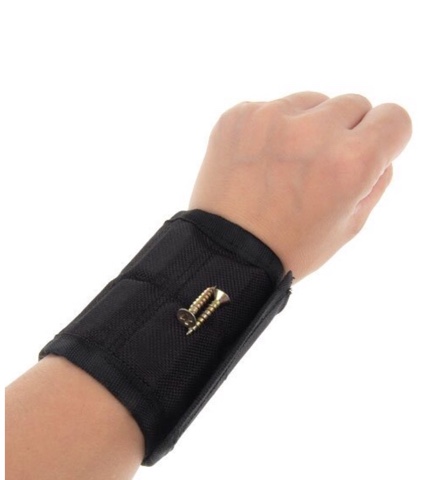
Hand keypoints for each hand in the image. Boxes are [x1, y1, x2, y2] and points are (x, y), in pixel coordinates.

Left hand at [189, 92, 411, 280]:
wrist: (225, 251)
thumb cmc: (289, 246)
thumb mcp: (350, 225)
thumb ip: (376, 177)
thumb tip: (378, 143)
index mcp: (350, 163)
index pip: (394, 117)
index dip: (385, 138)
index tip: (368, 151)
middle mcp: (312, 132)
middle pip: (353, 104)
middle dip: (345, 132)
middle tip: (319, 167)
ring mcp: (270, 119)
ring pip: (312, 101)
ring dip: (308, 126)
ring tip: (285, 166)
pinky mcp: (239, 116)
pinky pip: (273, 107)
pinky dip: (273, 129)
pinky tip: (260, 161)